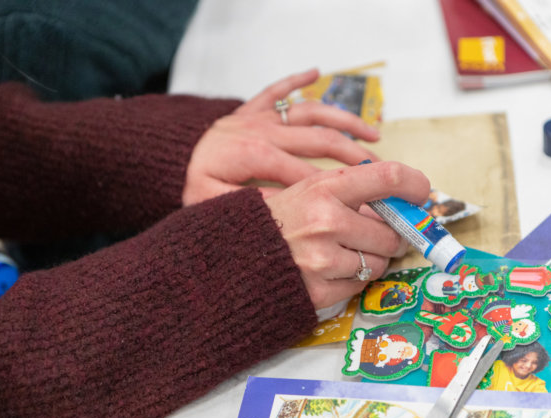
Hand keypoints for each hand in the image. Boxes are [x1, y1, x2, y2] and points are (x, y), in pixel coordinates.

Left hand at [182, 69, 379, 205]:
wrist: (168, 159)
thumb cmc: (194, 185)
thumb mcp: (214, 207)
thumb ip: (252, 209)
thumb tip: (291, 213)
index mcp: (254, 156)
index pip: (307, 173)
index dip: (337, 190)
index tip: (363, 204)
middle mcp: (262, 129)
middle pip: (319, 139)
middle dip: (355, 155)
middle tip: (381, 173)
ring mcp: (259, 115)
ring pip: (310, 111)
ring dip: (345, 120)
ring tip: (373, 136)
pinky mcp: (252, 107)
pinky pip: (277, 88)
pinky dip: (296, 77)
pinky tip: (316, 70)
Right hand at [265, 161, 429, 307]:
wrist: (239, 258)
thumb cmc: (283, 221)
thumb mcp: (311, 190)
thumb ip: (354, 191)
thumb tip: (406, 201)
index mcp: (324, 189)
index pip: (387, 177)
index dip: (414, 184)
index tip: (421, 193)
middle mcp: (325, 222)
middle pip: (391, 234)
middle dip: (389, 236)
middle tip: (374, 234)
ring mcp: (323, 260)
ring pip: (379, 263)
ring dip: (372, 260)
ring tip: (346, 252)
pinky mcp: (321, 291)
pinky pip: (361, 286)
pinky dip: (353, 279)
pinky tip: (332, 269)